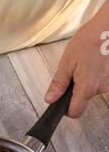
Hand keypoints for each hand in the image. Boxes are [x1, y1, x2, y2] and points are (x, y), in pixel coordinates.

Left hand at [45, 0, 108, 117]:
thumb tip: (50, 99)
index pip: (75, 112)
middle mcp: (101, 89)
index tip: (61, 101)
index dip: (65, 109)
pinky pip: (100, 82)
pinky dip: (95, 75)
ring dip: (85, 81)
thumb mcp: (67, 62)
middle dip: (75, 91)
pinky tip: (94, 62)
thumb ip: (58, 83)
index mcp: (87, 87)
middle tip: (73, 72)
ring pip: (92, 90)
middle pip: (83, 101)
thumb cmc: (90, 39)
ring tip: (85, 63)